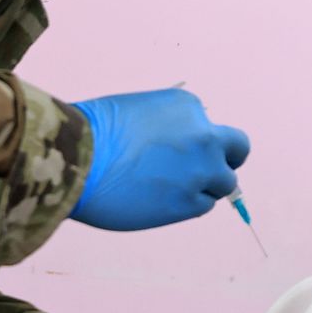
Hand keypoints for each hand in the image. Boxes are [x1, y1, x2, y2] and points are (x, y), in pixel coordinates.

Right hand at [68, 88, 250, 230]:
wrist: (74, 158)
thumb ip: (167, 127)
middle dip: (224, 160)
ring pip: (224, 184)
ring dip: (205, 186)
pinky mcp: (190, 203)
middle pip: (237, 150)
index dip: (197, 140)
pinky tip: (161, 202)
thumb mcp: (137, 111)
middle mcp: (204, 136)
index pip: (209, 125)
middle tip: (206, 172)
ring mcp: (201, 171)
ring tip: (171, 190)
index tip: (180, 150)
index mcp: (189, 106)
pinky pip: (203, 205)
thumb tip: (174, 148)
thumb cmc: (91, 132)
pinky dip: (188, 205)